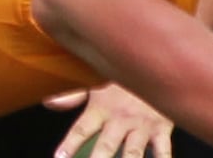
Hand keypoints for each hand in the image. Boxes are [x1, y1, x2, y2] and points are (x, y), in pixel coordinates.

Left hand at [48, 83, 172, 157]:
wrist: (151, 63)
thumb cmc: (119, 77)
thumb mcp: (94, 82)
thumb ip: (72, 95)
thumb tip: (48, 103)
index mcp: (101, 108)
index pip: (81, 129)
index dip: (70, 144)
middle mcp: (120, 119)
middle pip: (107, 145)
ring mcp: (141, 125)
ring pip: (133, 153)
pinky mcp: (161, 128)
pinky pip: (164, 150)